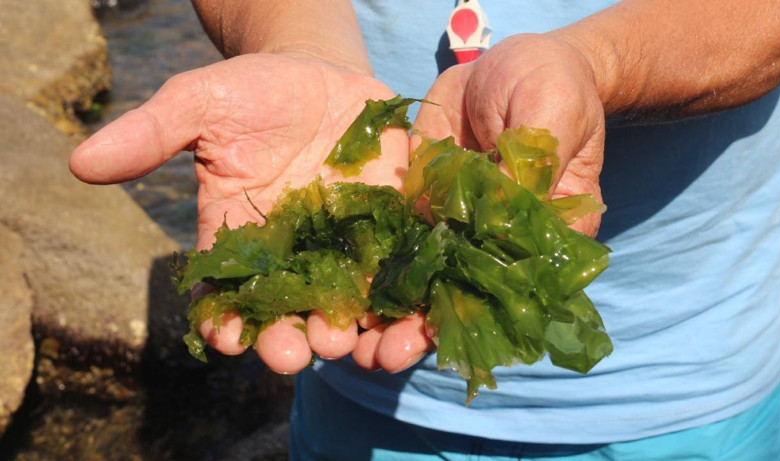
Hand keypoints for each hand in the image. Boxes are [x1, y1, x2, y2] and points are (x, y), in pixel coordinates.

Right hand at [70, 54, 431, 373]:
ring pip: (344, 306)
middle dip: (290, 340)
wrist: (320, 75)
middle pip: (288, 314)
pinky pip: (395, 273)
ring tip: (345, 340)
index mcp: (240, 239)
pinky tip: (402, 314)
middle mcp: (292, 256)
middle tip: (296, 351)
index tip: (230, 338)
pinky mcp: (389, 230)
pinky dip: (398, 299)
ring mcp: (343, 248)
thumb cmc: (253, 90)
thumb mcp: (201, 102)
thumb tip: (80, 162)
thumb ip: (153, 133)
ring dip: (345, 332)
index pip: (227, 295)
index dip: (225, 321)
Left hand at [383, 34, 606, 371]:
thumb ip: (532, 157)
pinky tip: (339, 295)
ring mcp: (455, 225)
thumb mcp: (552, 110)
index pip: (509, 287)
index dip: (473, 319)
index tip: (435, 343)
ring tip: (352, 346)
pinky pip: (394, 239)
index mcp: (540, 234)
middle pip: (458, 296)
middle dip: (419, 330)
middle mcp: (494, 241)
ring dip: (388, 313)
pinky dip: (370, 269)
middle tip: (381, 358)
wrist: (512, 64)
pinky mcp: (420, 203)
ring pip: (421, 278)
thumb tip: (500, 206)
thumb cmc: (553, 85)